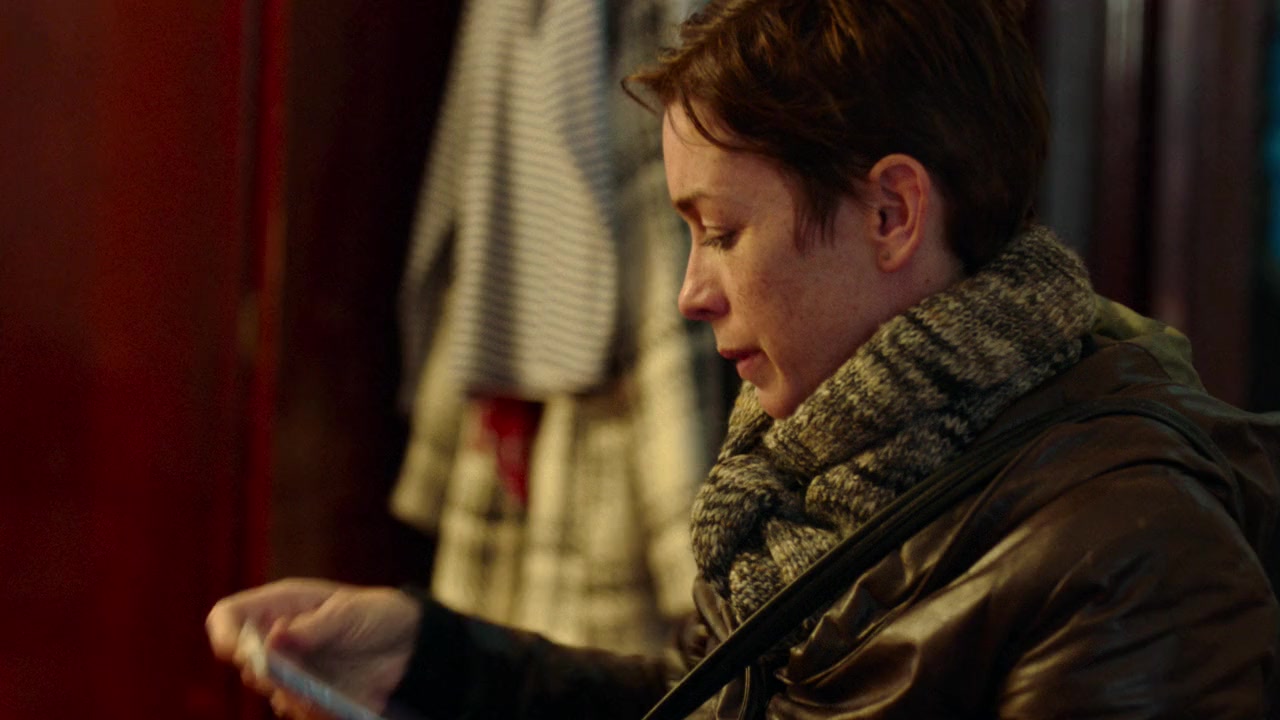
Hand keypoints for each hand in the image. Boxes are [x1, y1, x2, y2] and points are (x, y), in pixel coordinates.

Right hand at [206, 578, 421, 718]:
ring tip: (325, 688)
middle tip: (296, 675)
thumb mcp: (349, 613)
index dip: (225, 633)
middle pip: (245, 662)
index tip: (239, 652)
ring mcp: (292, 669)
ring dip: (293, 694)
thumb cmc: (379, 614)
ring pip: (271, 691)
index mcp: (281, 606)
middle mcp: (278, 640)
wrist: (411, 645)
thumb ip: (313, 627)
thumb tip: (274, 637)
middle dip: (267, 673)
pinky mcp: (308, 694)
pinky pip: (295, 709)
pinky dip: (311, 708)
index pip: (229, 616)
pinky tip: (335, 698)